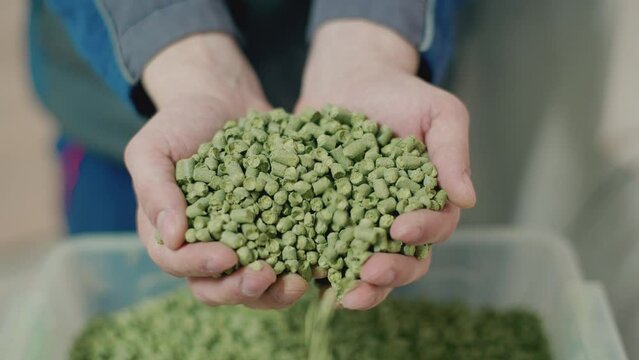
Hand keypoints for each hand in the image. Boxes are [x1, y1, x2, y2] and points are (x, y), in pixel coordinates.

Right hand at [125, 33, 307, 308]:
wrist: (222, 102)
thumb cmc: (179, 123)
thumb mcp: (153, 149)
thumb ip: (154, 190)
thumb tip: (171, 238)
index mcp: (169, 234)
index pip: (177, 263)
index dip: (200, 265)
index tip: (227, 255)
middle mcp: (204, 246)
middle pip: (216, 287)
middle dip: (240, 288)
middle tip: (265, 276)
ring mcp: (241, 243)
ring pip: (253, 284)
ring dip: (274, 292)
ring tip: (298, 283)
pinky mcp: (273, 232)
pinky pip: (286, 258)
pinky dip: (301, 267)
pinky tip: (319, 264)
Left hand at [296, 20, 475, 308]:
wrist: (349, 81)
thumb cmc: (400, 95)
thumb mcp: (439, 113)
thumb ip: (453, 152)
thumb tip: (467, 199)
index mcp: (428, 200)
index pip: (435, 227)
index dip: (423, 233)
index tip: (402, 228)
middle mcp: (396, 220)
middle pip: (404, 261)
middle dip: (391, 272)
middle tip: (372, 272)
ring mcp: (359, 223)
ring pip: (365, 267)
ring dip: (359, 286)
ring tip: (344, 295)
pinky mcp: (324, 220)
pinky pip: (324, 250)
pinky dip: (319, 269)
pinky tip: (308, 278)